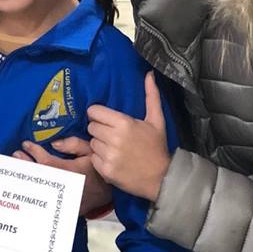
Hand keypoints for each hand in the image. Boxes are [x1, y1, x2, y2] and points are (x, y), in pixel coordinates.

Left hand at [12, 136, 111, 216]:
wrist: (109, 192)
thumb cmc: (98, 168)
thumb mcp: (91, 151)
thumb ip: (74, 145)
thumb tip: (54, 143)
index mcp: (71, 171)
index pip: (47, 162)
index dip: (35, 152)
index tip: (26, 144)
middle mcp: (65, 186)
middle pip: (39, 176)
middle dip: (26, 164)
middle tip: (16, 154)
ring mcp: (63, 198)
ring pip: (40, 187)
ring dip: (28, 175)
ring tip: (18, 164)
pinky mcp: (62, 206)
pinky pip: (46, 196)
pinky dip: (36, 187)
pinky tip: (27, 180)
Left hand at [87, 72, 170, 200]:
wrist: (161, 177)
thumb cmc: (157, 146)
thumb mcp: (156, 120)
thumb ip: (151, 96)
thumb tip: (149, 74)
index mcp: (124, 123)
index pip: (94, 112)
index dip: (99, 115)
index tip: (106, 120)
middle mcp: (114, 138)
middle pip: (91, 127)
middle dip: (99, 129)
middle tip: (112, 135)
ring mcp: (108, 155)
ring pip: (92, 143)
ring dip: (100, 145)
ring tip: (113, 148)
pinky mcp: (105, 170)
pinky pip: (93, 158)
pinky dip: (100, 159)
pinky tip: (112, 160)